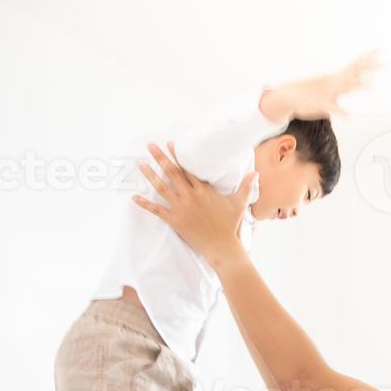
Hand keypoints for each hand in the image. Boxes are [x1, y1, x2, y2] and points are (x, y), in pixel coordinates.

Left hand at [132, 142, 253, 263]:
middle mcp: (190, 197)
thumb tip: (255, 173)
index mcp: (203, 190)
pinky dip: (145, 204)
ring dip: (150, 175)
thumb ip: (246, 186)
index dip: (177, 155)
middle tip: (150, 146)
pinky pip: (157, 210)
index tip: (170, 143)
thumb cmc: (230, 225)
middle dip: (160, 158)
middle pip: (172, 173)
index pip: (187, 168)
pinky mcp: (175, 221)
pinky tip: (135, 197)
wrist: (222, 246)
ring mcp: (181, 209)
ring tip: (141, 164)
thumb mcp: (239, 204)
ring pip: (161, 188)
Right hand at [259, 51, 378, 122]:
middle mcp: (334, 82)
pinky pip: (332, 107)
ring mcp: (328, 92)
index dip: (368, 58)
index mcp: (337, 78)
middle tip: (385, 62)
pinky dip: (340, 111)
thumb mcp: (330, 89)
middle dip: (370, 68)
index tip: (380, 50)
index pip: (355, 65)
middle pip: (355, 73)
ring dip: (357, 85)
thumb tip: (356, 85)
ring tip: (371, 84)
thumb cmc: (310, 94)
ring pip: (345, 86)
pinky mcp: (321, 104)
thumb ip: (344, 87)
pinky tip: (349, 115)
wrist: (288, 96)